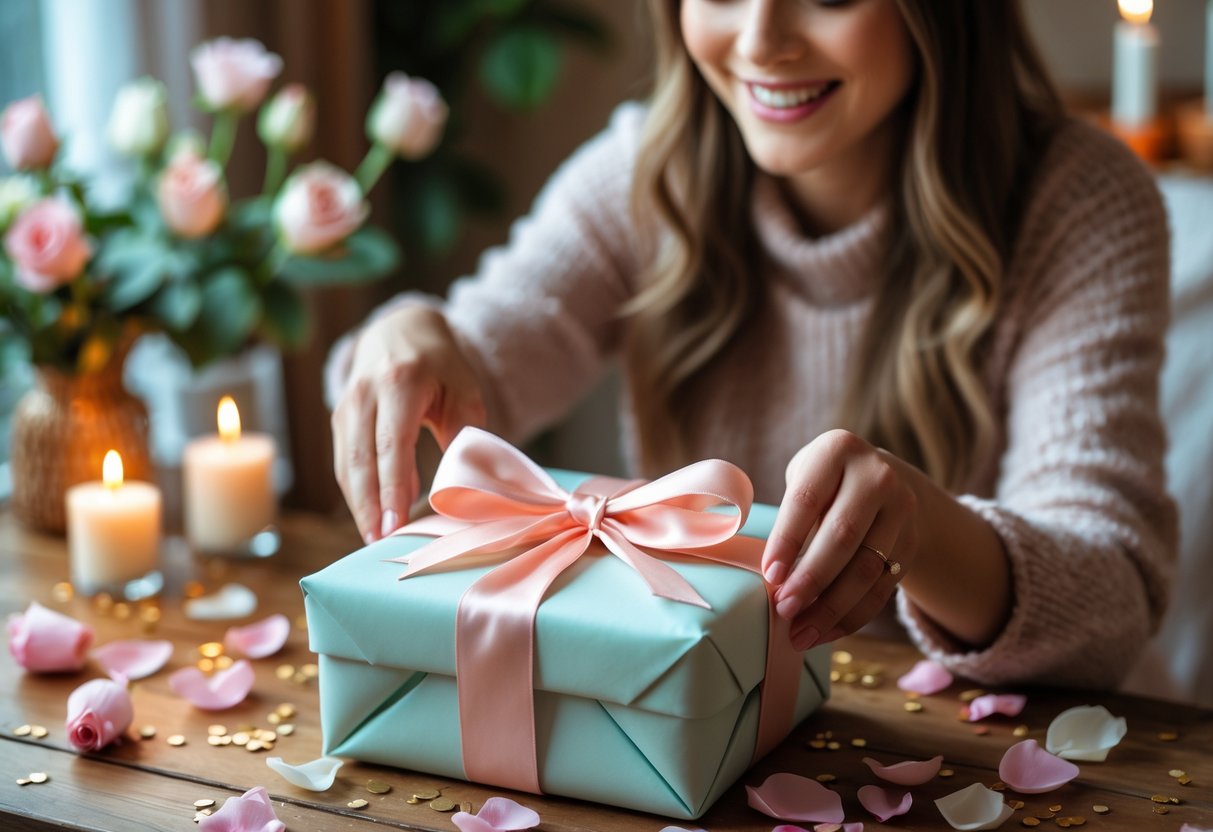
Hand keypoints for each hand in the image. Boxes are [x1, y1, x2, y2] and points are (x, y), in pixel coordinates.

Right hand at [331, 304, 485, 543]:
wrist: (400, 331)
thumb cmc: (440, 364)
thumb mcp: (463, 387)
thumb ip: (462, 429)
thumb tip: (461, 478)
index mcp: (400, 381)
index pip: (391, 443)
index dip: (392, 486)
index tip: (396, 522)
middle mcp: (364, 393)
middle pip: (361, 459)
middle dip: (369, 505)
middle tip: (380, 542)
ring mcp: (346, 405)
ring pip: (346, 464)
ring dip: (359, 504)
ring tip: (375, 538)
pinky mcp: (339, 419)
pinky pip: (344, 462)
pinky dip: (356, 492)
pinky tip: (372, 516)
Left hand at [761, 429, 919, 650]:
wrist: (883, 480)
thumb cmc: (825, 483)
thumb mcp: (804, 477)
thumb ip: (787, 513)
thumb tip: (769, 573)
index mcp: (838, 451)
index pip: (807, 500)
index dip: (787, 540)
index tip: (769, 576)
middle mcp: (877, 477)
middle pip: (842, 537)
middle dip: (811, 579)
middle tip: (784, 609)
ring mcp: (901, 511)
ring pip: (866, 569)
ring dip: (831, 608)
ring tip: (800, 633)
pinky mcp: (911, 544)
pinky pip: (882, 588)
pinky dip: (852, 617)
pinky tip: (825, 632)